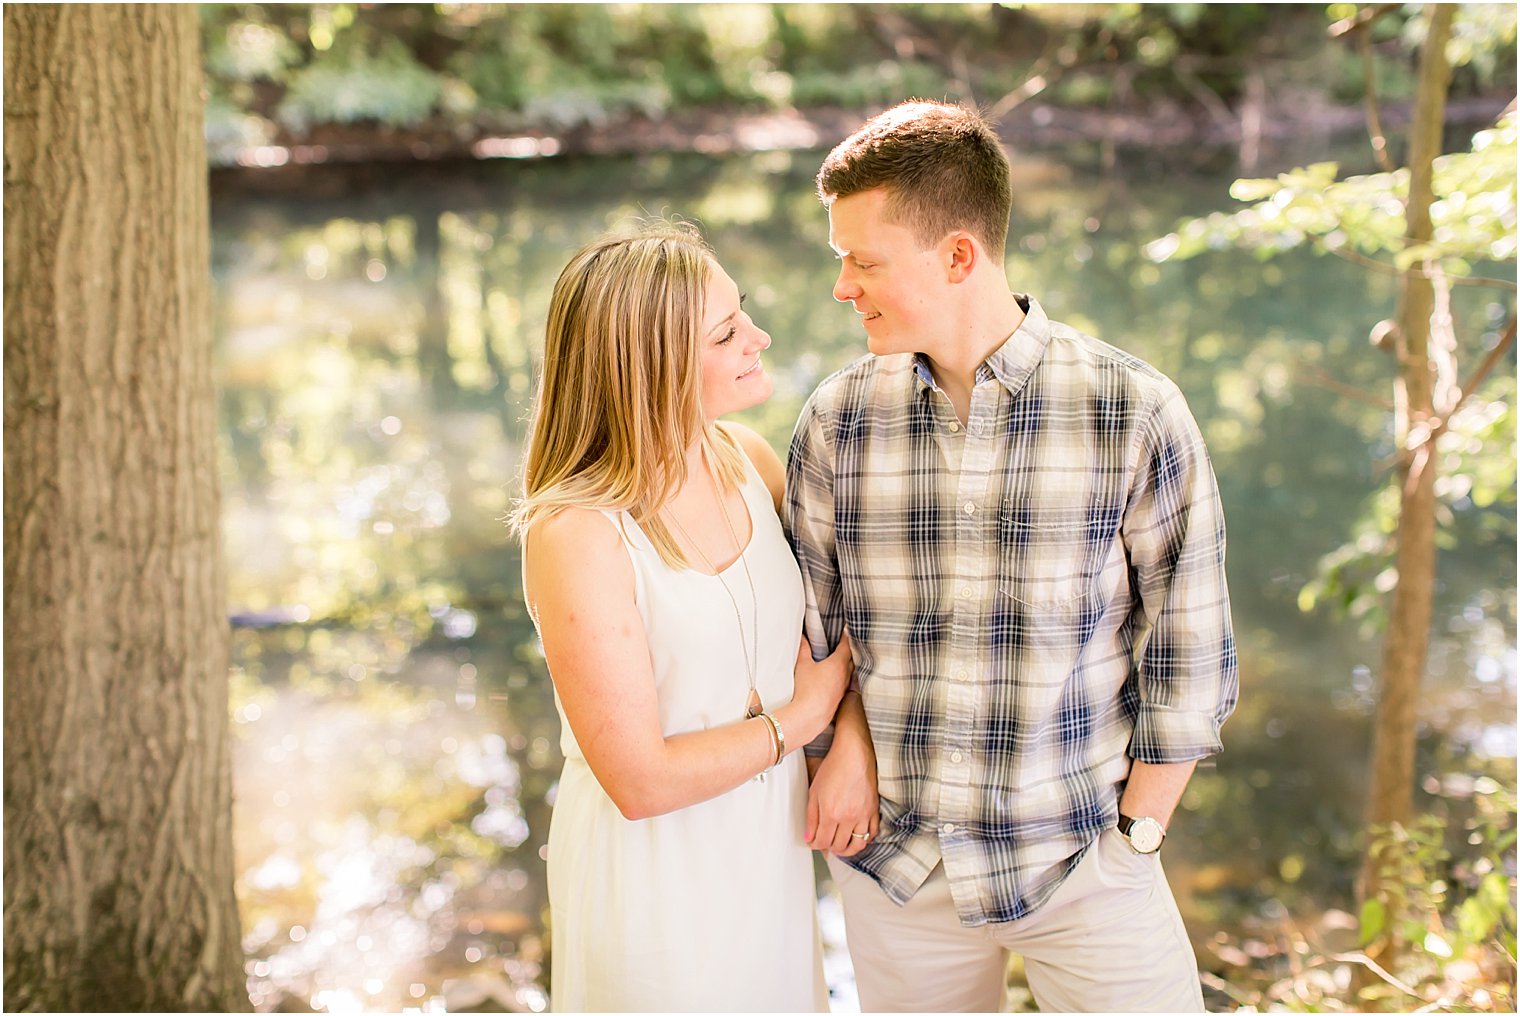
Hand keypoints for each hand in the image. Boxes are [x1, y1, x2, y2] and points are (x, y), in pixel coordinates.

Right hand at [790, 633, 851, 742]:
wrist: (809, 716)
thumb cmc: (806, 689)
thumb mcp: (803, 665)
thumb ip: (804, 649)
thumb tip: (804, 638)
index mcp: (838, 664)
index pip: (846, 645)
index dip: (845, 636)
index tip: (845, 630)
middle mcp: (845, 676)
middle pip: (851, 659)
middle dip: (847, 650)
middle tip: (841, 644)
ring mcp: (844, 689)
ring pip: (849, 673)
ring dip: (845, 666)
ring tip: (837, 661)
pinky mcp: (840, 699)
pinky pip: (844, 684)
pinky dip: (841, 678)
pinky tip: (832, 680)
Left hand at [805, 699, 878, 855]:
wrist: (854, 753)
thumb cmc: (833, 768)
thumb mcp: (814, 792)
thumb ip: (811, 818)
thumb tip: (809, 838)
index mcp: (831, 813)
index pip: (822, 842)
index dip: (815, 845)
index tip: (813, 842)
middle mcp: (849, 818)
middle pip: (839, 846)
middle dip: (829, 848)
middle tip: (824, 842)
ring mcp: (864, 815)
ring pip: (857, 845)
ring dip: (847, 850)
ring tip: (840, 846)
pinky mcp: (874, 810)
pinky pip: (872, 834)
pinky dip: (864, 839)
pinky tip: (856, 836)